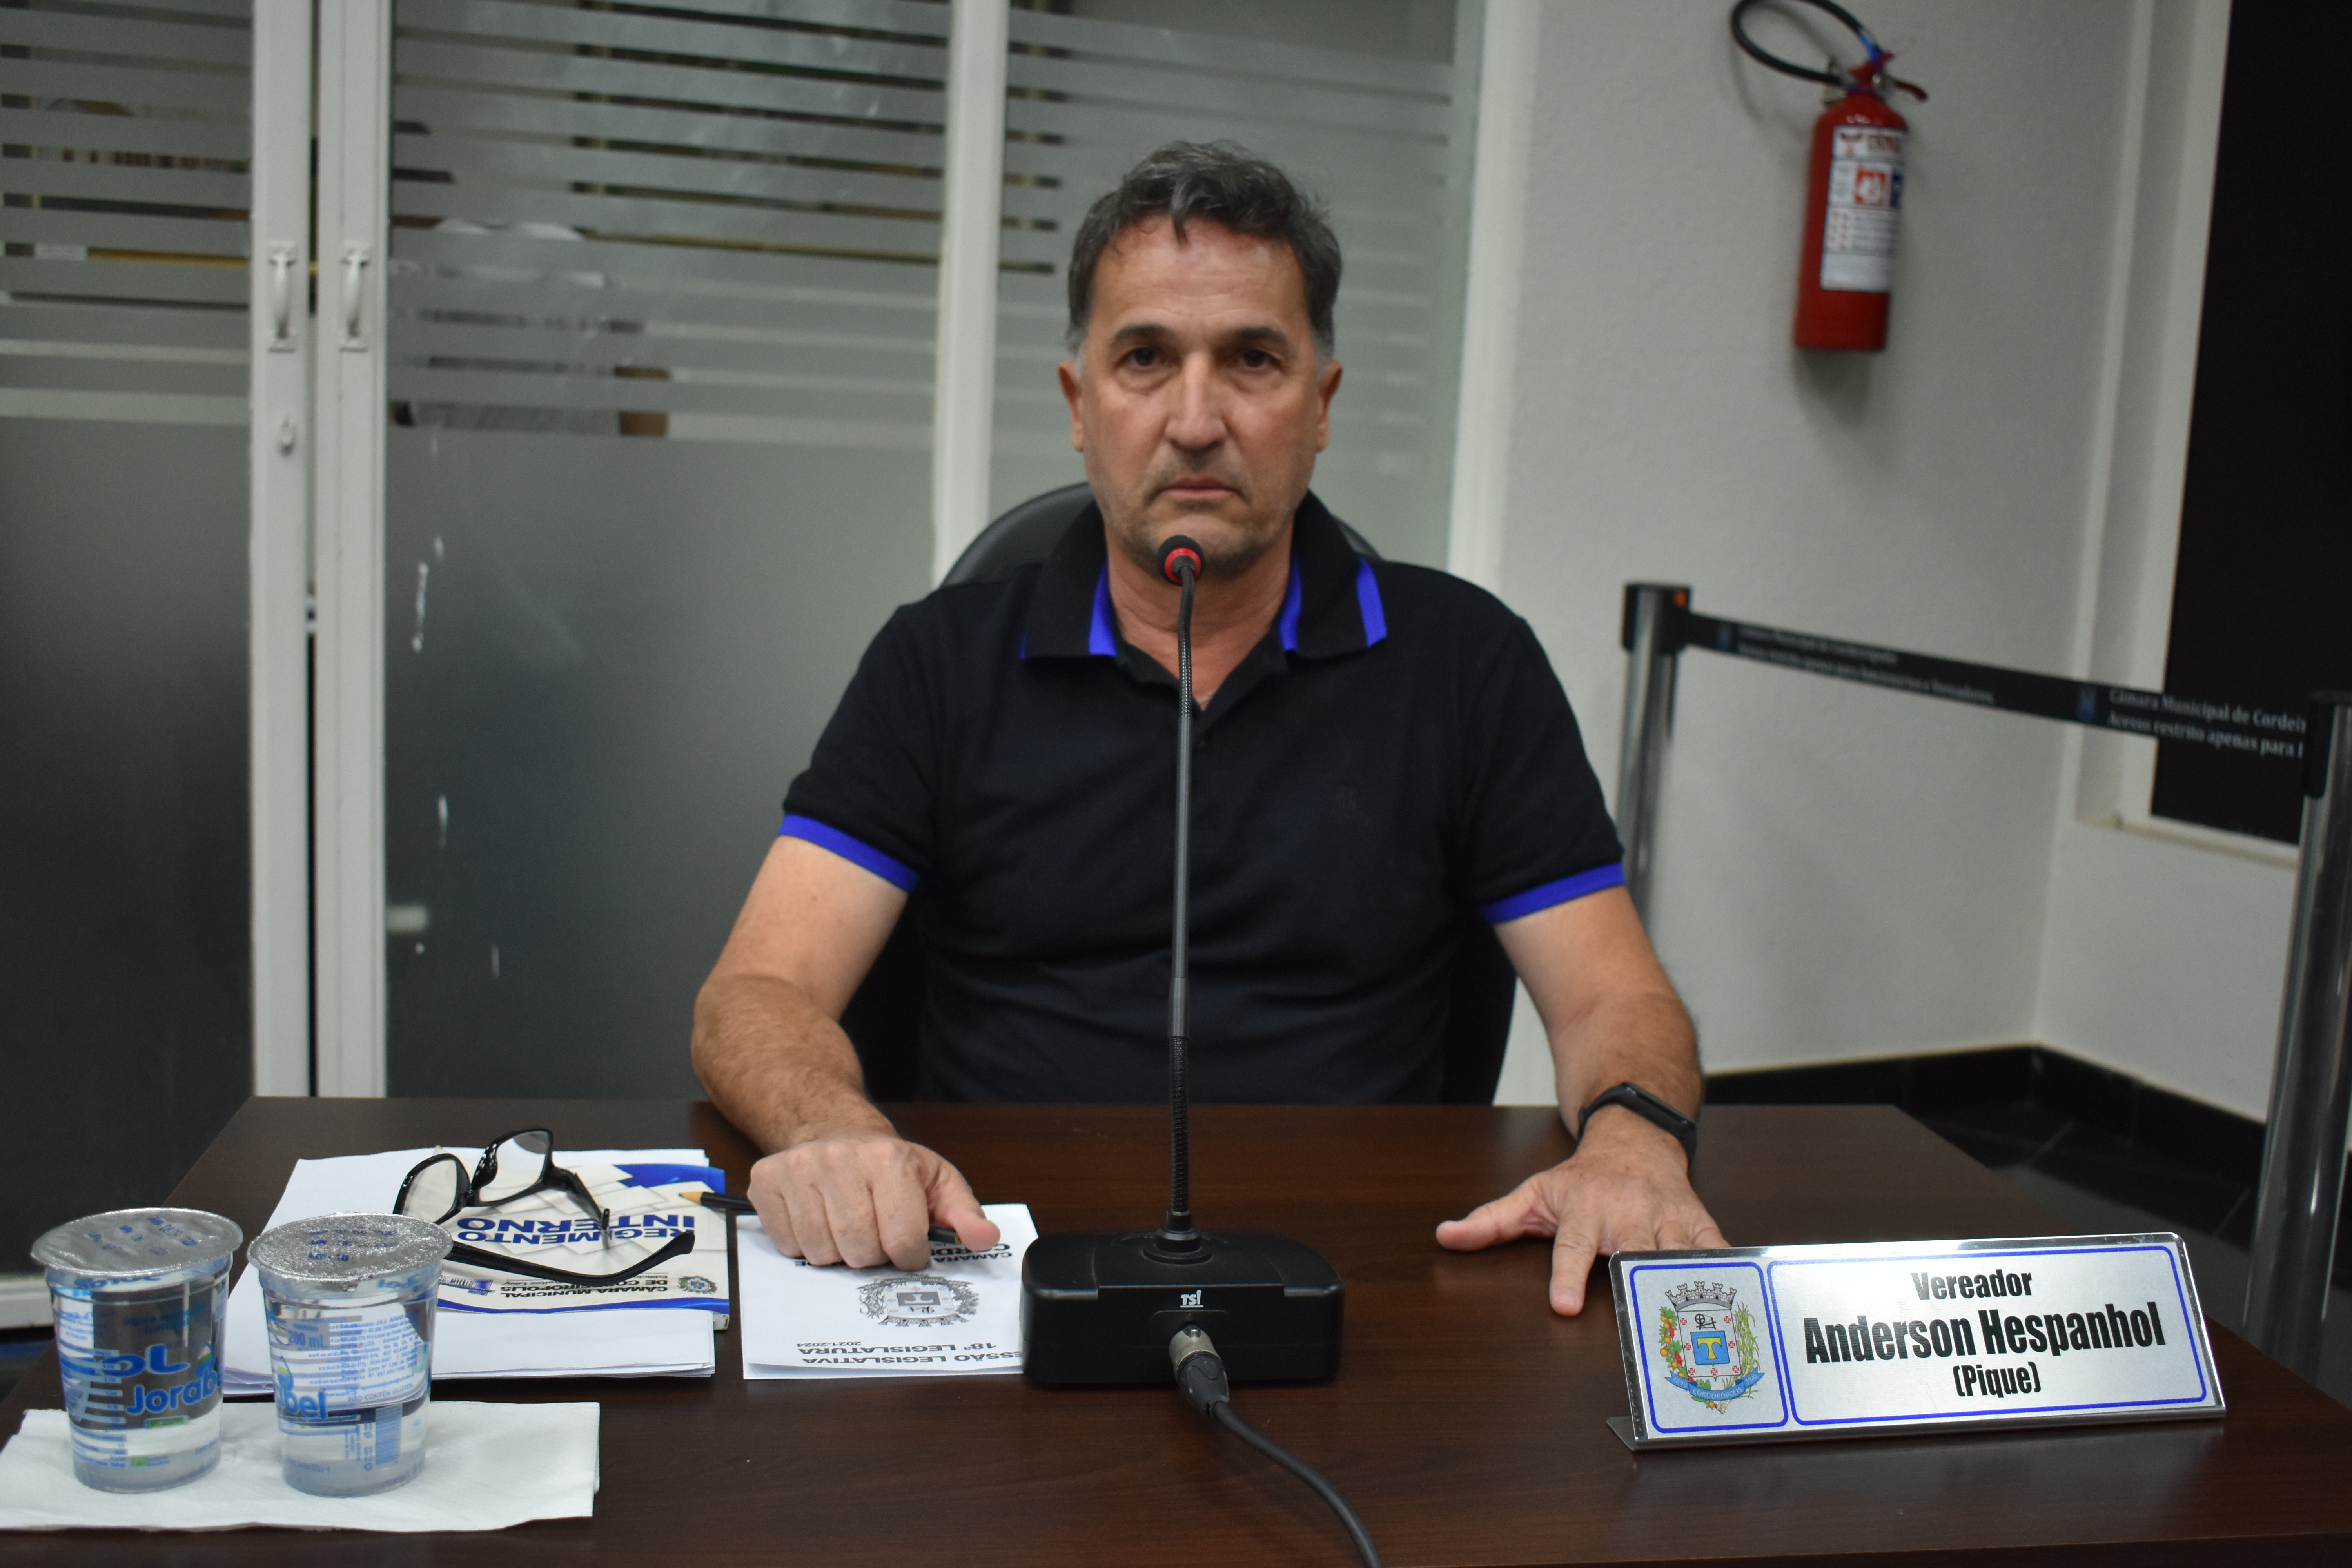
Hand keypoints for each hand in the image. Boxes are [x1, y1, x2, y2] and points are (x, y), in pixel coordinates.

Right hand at [746, 1133, 1000, 1270]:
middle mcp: (839, 1158)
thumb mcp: (937, 1182)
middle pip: (860, 1251)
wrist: (836, 1132)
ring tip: (847, 1225)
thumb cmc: (891, 1166)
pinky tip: (819, 1219)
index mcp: (889, 1159)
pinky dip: (806, 1245)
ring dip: (839, 1252)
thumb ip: (964, 1214)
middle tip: (875, 1233)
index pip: (902, 1241)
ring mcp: (798, 1168)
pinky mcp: (766, 1181)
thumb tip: (985, 1238)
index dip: (909, 1255)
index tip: (909, 1245)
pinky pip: (789, 1245)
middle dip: (873, 1255)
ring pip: (822, 1253)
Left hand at [1434, 1112, 1724, 1315]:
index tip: (1565, 1305)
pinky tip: (1739, 1300)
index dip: (1568, 1276)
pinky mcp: (1698, 1222)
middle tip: (1641, 1320)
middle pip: (1633, 1252)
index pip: (1573, 1247)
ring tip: (1692, 1326)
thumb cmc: (1582, 1179)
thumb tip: (1445, 1237)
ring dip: (1685, 1286)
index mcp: (1584, 1211)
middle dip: (1636, 1283)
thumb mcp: (1533, 1194)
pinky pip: (1716, 1250)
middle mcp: (1626, 1214)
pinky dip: (1727, 1273)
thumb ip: (1491, 1222)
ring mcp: (1665, 1218)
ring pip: (1678, 1254)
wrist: (1633, 1140)